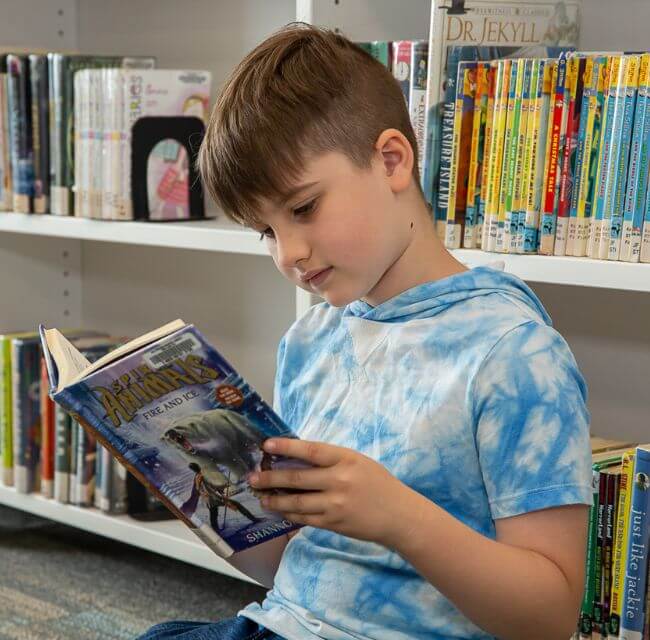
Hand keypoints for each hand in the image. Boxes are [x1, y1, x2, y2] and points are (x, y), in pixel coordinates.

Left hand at [247, 438, 415, 547]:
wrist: (398, 515)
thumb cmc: (377, 483)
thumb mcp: (357, 461)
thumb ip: (331, 459)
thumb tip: (297, 456)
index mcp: (345, 459)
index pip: (310, 450)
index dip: (286, 446)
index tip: (266, 445)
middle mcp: (339, 480)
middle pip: (296, 477)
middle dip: (270, 478)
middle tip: (253, 477)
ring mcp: (335, 504)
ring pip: (296, 502)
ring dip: (275, 500)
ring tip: (261, 497)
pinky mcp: (333, 523)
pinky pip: (305, 518)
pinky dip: (289, 514)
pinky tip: (280, 511)